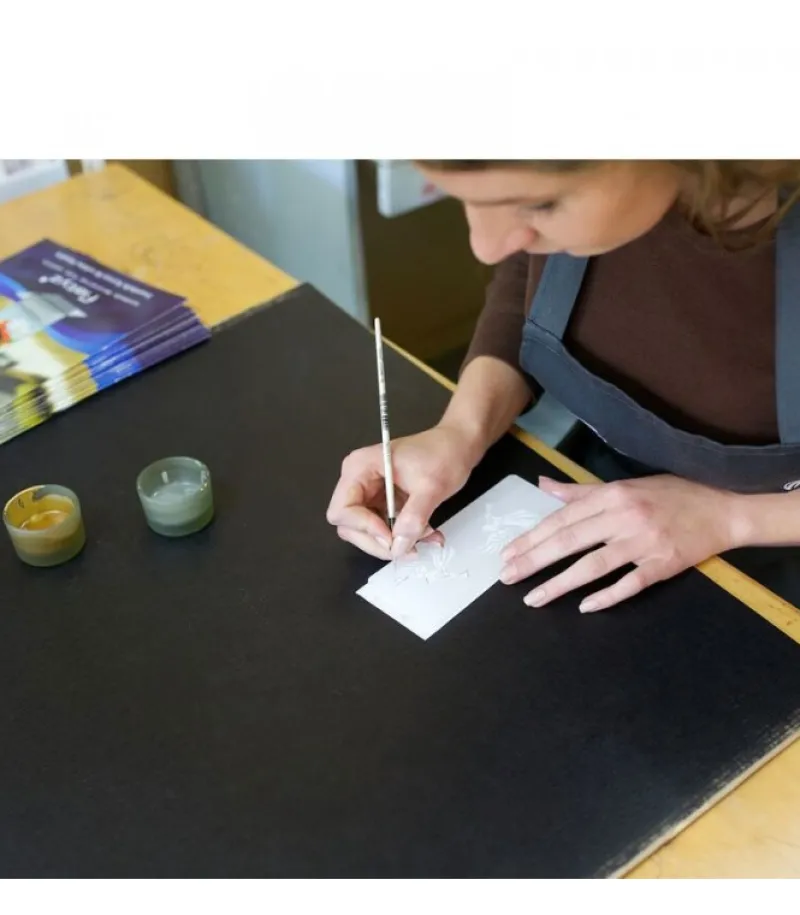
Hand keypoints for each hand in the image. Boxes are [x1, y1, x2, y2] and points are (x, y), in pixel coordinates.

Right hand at [327, 424, 479, 560]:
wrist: (458, 445)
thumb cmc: (443, 453)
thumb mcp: (431, 487)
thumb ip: (413, 518)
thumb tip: (399, 547)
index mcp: (360, 468)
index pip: (343, 511)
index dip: (364, 528)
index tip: (392, 536)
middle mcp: (358, 481)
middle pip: (351, 527)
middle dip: (381, 541)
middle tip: (411, 547)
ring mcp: (370, 493)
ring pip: (368, 533)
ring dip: (396, 541)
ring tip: (426, 535)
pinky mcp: (383, 503)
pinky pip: (385, 529)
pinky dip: (404, 536)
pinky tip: (426, 533)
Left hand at [500, 475, 745, 611]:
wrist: (722, 510)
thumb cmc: (671, 495)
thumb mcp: (625, 485)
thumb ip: (581, 491)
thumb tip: (543, 486)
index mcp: (613, 495)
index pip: (563, 519)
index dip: (533, 537)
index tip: (508, 553)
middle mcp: (625, 517)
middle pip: (571, 541)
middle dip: (534, 560)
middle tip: (507, 576)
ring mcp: (644, 543)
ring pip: (594, 565)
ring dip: (560, 584)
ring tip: (533, 598)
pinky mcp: (663, 565)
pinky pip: (630, 584)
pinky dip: (606, 596)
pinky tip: (583, 606)